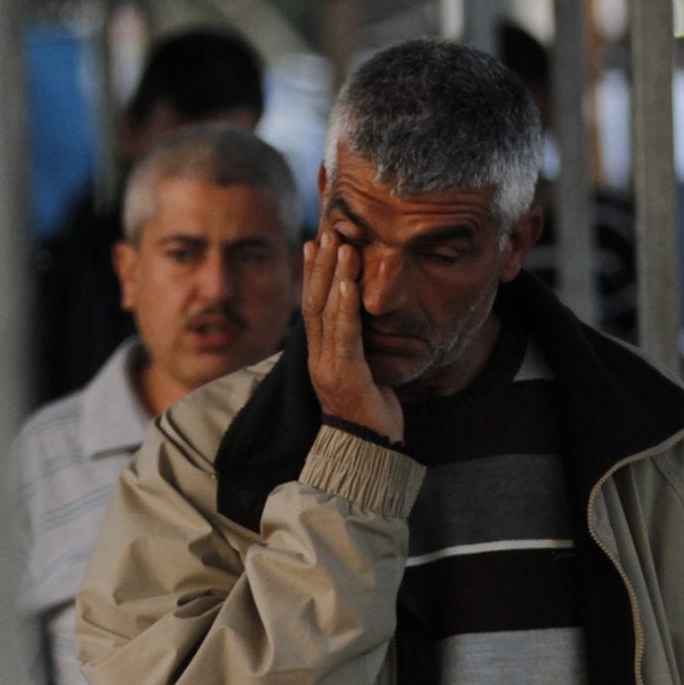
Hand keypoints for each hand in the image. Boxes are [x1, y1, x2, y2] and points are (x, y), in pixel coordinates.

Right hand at [304, 233, 402, 441]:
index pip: (312, 307)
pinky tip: (347, 283)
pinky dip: (345, 306)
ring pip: (325, 313)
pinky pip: (344, 334)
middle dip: (319, 265)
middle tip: (326, 231)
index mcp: (321, 357)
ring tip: (340, 245)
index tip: (316, 243)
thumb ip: (359, 348)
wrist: (369, 453)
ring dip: (333, 275)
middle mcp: (319, 359)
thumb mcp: (363, 373)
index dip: (313, 274)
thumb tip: (366, 323)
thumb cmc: (371, 414)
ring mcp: (329, 367)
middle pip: (313, 302)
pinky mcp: (346, 376)